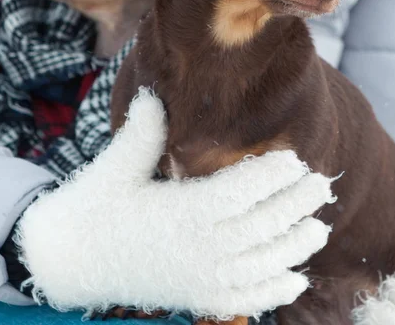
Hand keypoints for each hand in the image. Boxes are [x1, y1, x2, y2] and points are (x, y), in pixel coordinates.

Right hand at [18, 88, 333, 318]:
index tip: (295, 159)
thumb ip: (140, 132)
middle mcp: (196, 250)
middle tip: (324, 184)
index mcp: (180, 212)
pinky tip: (294, 281)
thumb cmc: (95, 204)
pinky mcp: (196, 298)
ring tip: (319, 228)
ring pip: (260, 265)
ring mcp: (199, 279)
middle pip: (260, 227)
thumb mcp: (115, 166)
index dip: (270, 177)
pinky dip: (272, 292)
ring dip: (295, 248)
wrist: (71, 260)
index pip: (238, 193)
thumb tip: (152, 93)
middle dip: (295, 206)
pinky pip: (244, 301)